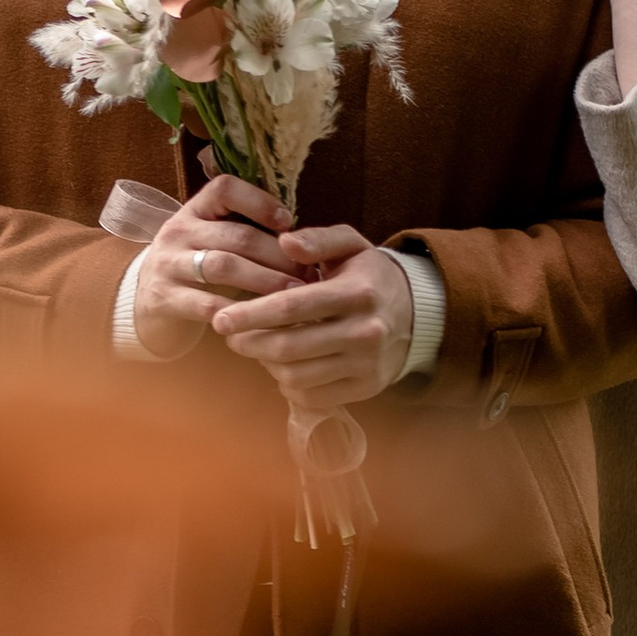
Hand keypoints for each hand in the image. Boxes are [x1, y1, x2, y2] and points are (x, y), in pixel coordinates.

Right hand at [128, 168, 293, 357]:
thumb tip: (302, 239)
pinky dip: (237, 311)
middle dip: (277, 254)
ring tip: (293, 294)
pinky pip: (205, 304)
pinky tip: (262, 319)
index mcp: (194, 210)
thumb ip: (245, 232)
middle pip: (236, 236)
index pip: (224, 189)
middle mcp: (178, 231)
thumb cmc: (194, 269)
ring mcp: (168, 264)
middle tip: (307, 272)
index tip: (288, 223)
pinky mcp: (163, 298)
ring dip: (264, 280)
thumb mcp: (210, 241)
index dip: (259, 201)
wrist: (144, 303)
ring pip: (223, 267)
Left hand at [212, 222, 416, 412]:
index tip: (220, 318)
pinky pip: (311, 396)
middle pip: (288, 347)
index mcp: (357, 292)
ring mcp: (366, 365)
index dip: (250, 314)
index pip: (291, 308)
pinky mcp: (366, 388)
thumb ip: (318, 239)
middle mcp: (365, 332)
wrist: (416, 314)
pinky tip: (282, 366)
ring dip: (265, 364)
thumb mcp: (351, 245)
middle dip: (249, 343)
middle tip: (230, 336)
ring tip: (256, 347)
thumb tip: (284, 241)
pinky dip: (287, 384)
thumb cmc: (369, 276)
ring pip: (296, 375)